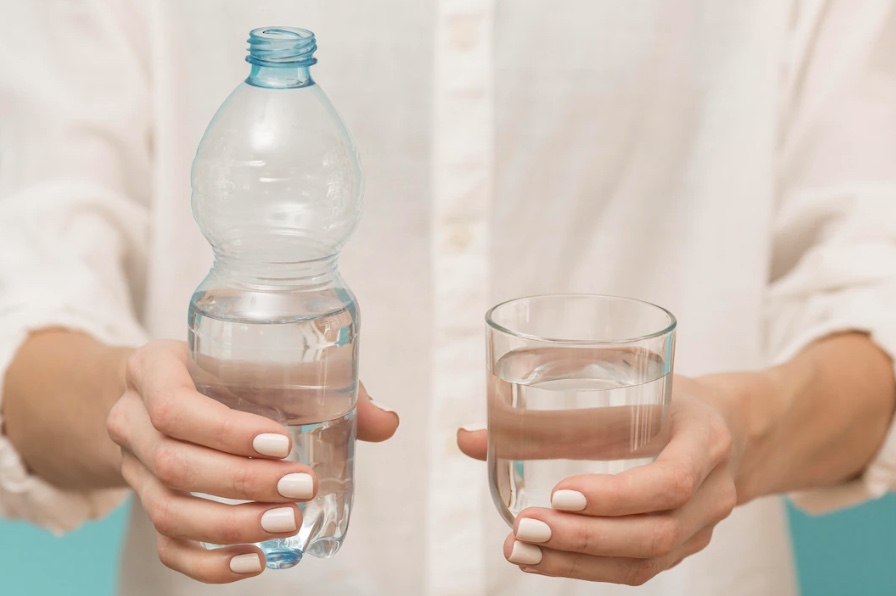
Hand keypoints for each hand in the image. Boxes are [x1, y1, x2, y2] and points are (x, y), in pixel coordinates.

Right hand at [106, 340, 398, 583]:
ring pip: (168, 511)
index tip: (283, 442)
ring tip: (289, 524)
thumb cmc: (221, 369)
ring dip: (233, 525)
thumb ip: (322, 384)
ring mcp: (133, 469)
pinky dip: (210, 563)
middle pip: (174, 464)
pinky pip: (167, 545)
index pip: (175, 407)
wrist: (158, 389)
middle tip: (303, 488)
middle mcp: (131, 421)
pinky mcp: (145, 505)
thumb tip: (387, 422)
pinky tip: (256, 561)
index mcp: (153, 370)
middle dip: (244, 483)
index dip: (227, 431)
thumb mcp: (256, 358)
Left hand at [457, 375, 748, 584]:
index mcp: (706, 439)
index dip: (617, 495)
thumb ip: (551, 408)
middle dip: (584, 538)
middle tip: (524, 529)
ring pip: (645, 561)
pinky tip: (542, 561)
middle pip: (656, 532)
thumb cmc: (670, 397)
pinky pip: (638, 568)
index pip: (671, 479)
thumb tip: (466, 438)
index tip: (560, 492)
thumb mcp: (628, 383)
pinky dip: (587, 569)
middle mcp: (713, 490)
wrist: (732, 427)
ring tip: (520, 551)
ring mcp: (702, 525)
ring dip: (577, 562)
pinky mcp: (683, 544)